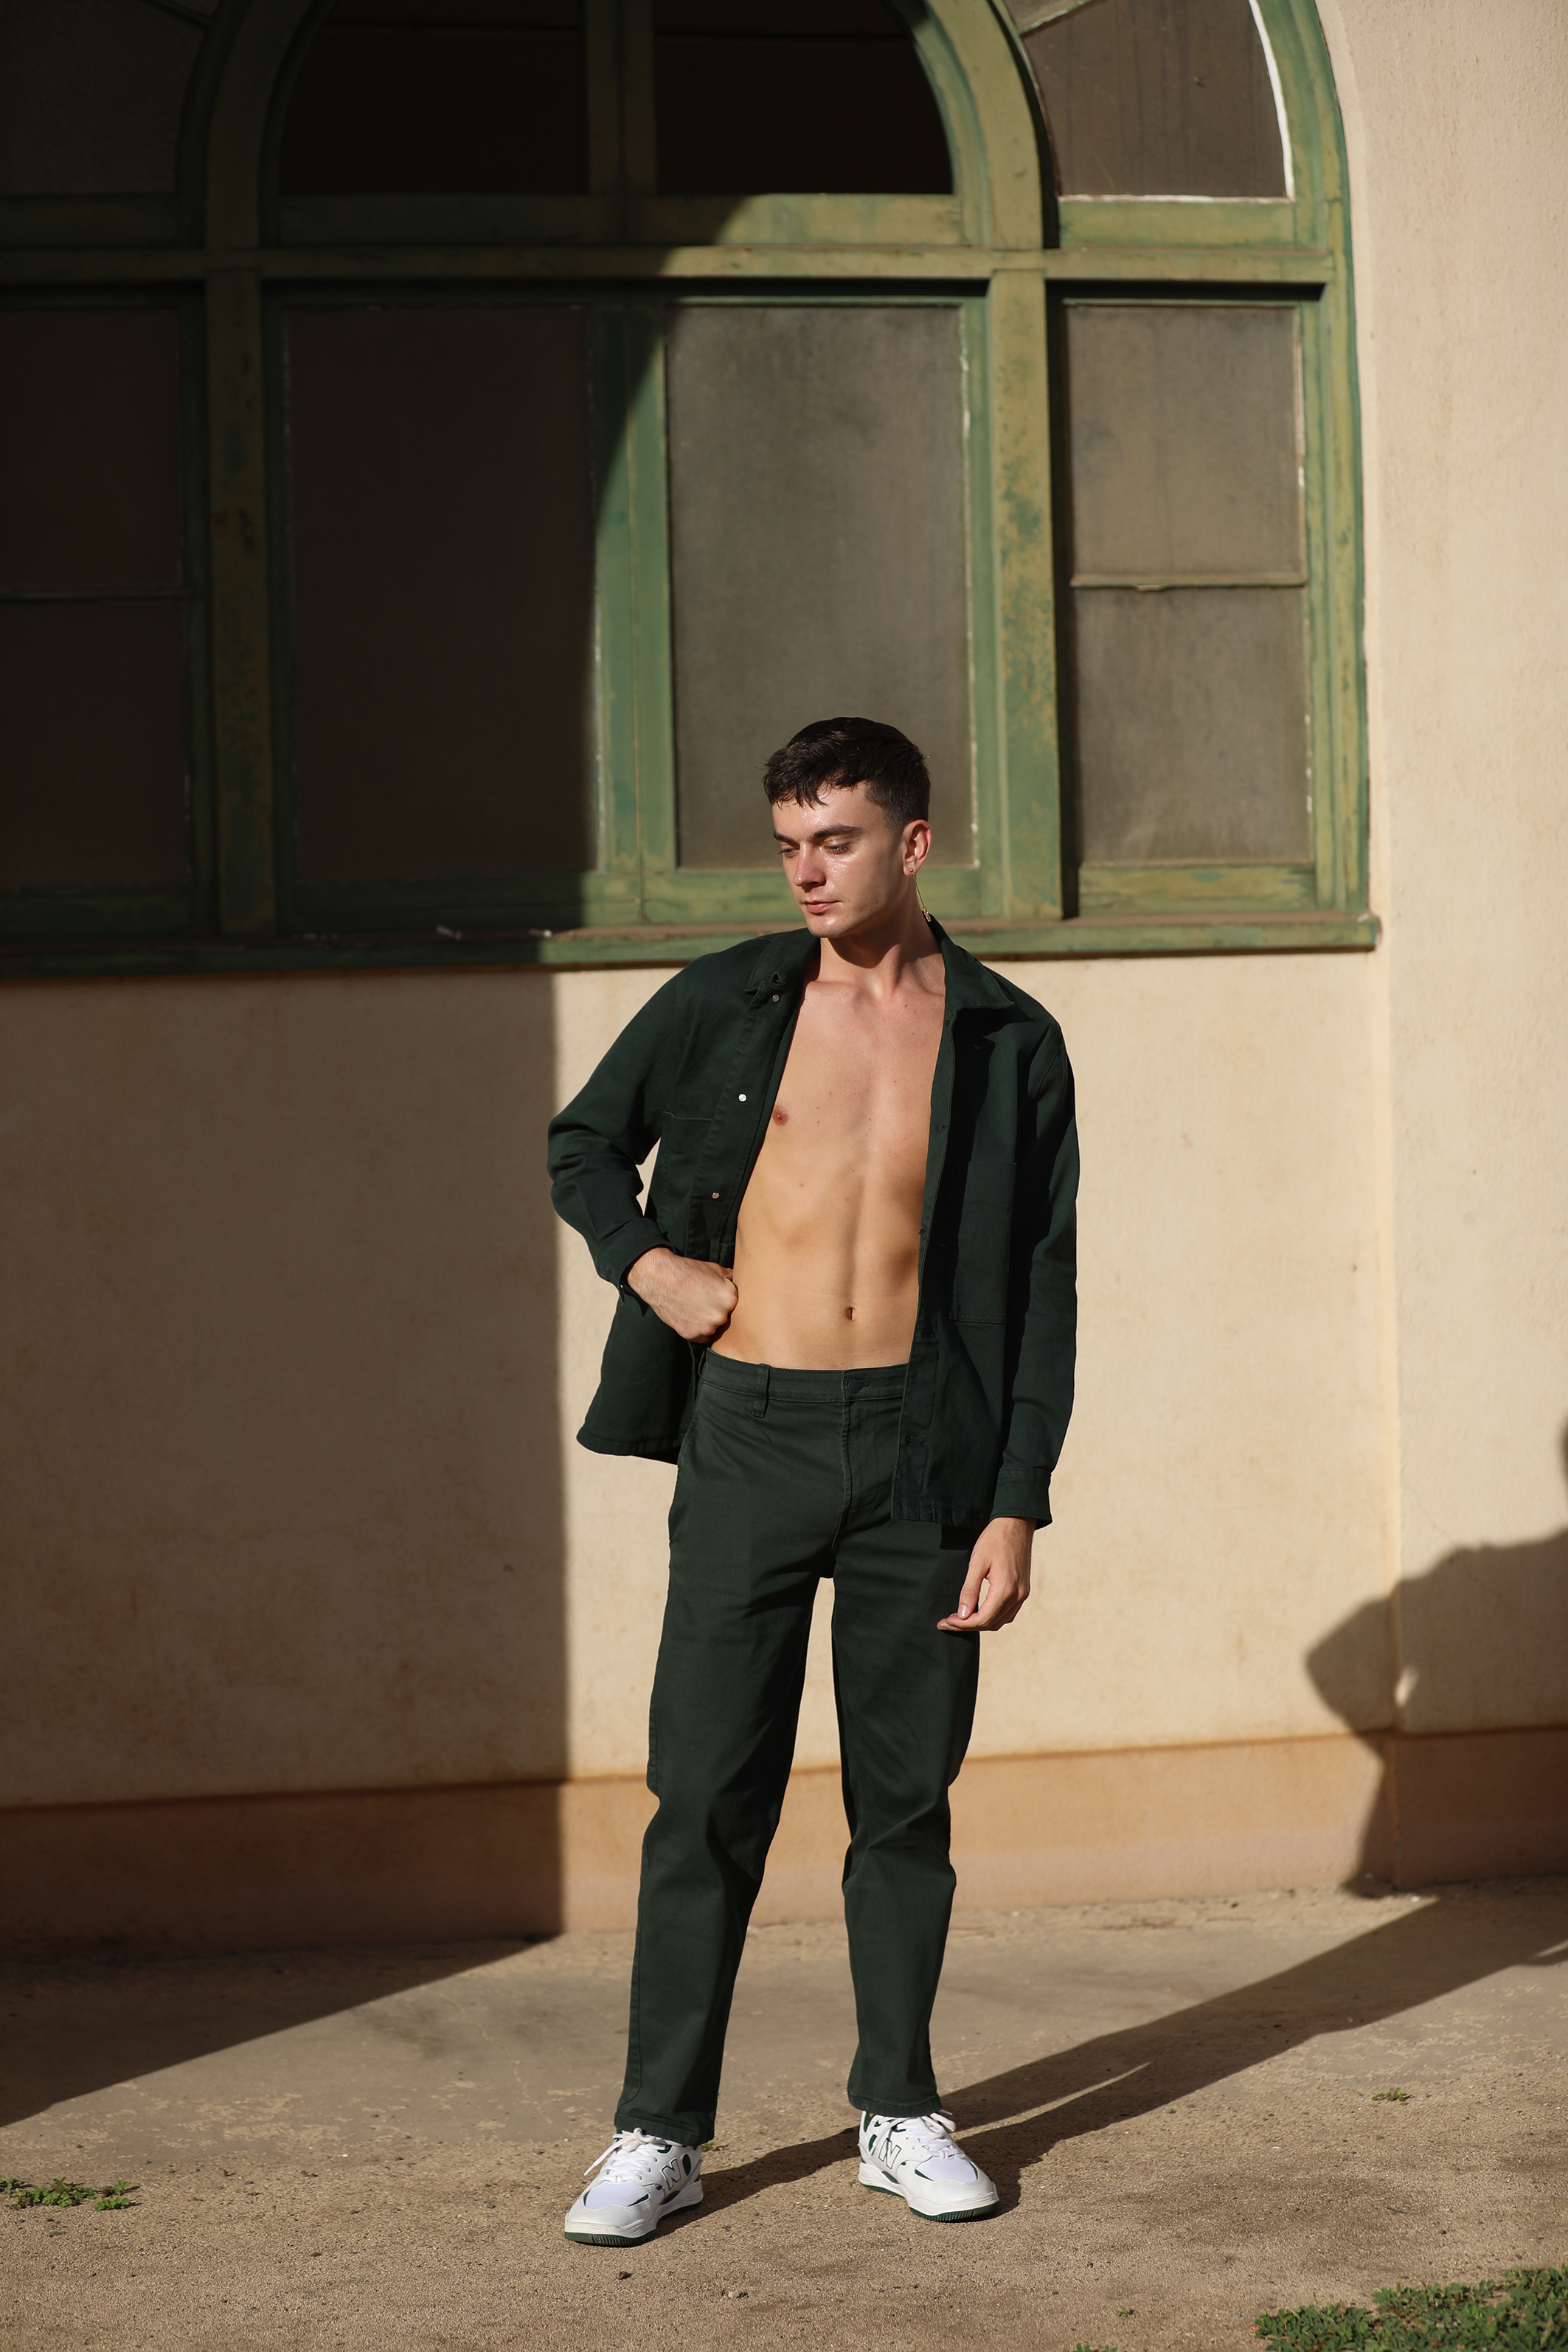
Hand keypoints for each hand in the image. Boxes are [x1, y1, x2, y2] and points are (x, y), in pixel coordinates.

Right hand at [626, 1247, 737, 1342]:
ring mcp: (706, 1327)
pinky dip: (696, 1329)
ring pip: (713, 1328)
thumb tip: (737, 1282)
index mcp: (731, 1298)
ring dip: (707, 1321)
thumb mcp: (715, 1268)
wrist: (660, 1278)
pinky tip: (689, 1315)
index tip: (718, 1297)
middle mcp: (721, 1315)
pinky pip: (700, 1336)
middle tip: (705, 1302)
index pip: (737, 1305)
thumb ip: (730, 1279)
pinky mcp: (691, 1334)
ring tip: (694, 1307)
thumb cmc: (687, 1271)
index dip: (727, 1300)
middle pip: (725, 1317)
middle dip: (717, 1311)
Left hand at [937, 1516, 1035, 1632]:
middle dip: (968, 1625)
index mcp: (1005, 1590)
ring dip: (981, 1623)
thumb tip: (962, 1614)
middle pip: (991, 1623)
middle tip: (948, 1621)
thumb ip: (969, 1590)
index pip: (982, 1619)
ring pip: (1000, 1621)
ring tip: (960, 1618)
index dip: (962, 1624)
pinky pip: (1008, 1613)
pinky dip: (993, 1616)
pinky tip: (979, 1611)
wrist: (1016, 1523)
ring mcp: (1022, 1593)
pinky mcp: (1023, 1589)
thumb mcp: (976, 1563)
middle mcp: (1017, 1596)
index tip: (946, 1621)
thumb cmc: (994, 1540)